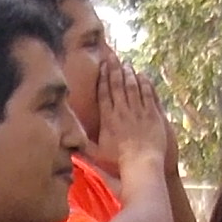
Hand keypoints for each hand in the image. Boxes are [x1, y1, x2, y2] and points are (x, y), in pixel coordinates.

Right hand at [89, 54, 168, 174]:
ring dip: (129, 74)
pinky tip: (143, 76)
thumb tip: (68, 143)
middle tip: (112, 57)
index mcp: (108, 119)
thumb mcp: (96, 155)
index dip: (103, 78)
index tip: (102, 66)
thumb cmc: (118, 163)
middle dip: (114, 69)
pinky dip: (145, 84)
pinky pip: (148, 95)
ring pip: (132, 87)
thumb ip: (82, 147)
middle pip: (117, 86)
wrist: (141, 165)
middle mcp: (122, 112)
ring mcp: (138, 112)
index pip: (104, 94)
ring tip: (127, 64)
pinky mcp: (153, 115)